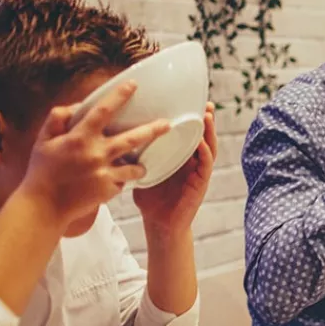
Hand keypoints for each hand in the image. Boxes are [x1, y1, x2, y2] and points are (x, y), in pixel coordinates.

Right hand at [16, 81, 169, 230]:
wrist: (43, 206)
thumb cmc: (42, 172)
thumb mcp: (43, 141)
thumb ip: (58, 119)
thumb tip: (78, 106)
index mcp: (79, 138)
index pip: (102, 111)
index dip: (119, 96)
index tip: (133, 85)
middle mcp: (95, 154)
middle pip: (133, 138)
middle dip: (153, 130)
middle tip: (167, 124)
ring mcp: (104, 173)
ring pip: (135, 166)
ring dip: (139, 165)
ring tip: (140, 165)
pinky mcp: (108, 190)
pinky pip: (123, 181)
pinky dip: (121, 179)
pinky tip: (114, 181)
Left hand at [134, 103, 216, 240]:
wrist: (159, 225)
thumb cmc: (151, 199)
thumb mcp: (143, 170)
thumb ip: (137, 155)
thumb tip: (115, 136)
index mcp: (180, 157)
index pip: (188, 133)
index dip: (191, 119)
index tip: (190, 100)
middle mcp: (192, 162)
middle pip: (203, 136)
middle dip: (205, 119)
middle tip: (206, 103)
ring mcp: (198, 172)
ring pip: (209, 147)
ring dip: (209, 132)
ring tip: (207, 117)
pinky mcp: (200, 184)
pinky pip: (206, 165)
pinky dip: (205, 152)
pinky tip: (202, 143)